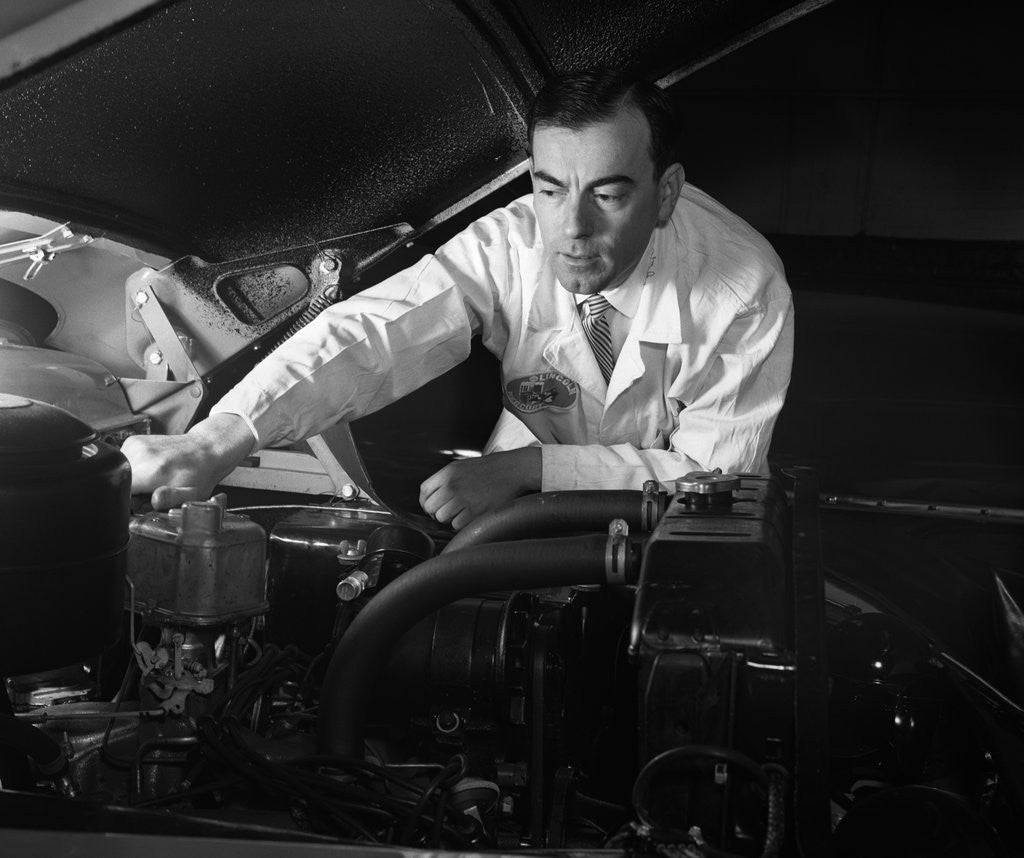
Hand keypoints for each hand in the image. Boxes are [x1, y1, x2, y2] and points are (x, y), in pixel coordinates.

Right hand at [121, 412, 256, 508]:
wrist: (204, 449)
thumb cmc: (199, 474)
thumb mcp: (192, 494)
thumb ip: (172, 499)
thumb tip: (155, 501)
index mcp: (153, 471)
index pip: (122, 491)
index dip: (129, 501)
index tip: (142, 501)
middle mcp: (141, 455)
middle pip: (120, 482)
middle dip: (131, 491)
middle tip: (152, 490)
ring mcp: (135, 445)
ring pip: (120, 472)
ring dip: (132, 479)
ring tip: (153, 478)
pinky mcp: (133, 441)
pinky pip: (123, 461)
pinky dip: (133, 468)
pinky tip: (150, 468)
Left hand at [419, 447, 541, 529]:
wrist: (512, 469)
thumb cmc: (489, 469)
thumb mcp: (462, 467)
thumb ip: (445, 480)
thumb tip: (433, 497)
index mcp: (447, 473)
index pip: (424, 491)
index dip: (425, 501)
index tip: (431, 506)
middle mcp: (452, 485)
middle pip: (430, 507)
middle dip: (436, 511)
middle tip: (447, 510)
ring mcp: (463, 498)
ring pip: (441, 517)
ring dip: (449, 518)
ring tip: (460, 512)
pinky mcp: (475, 511)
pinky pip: (456, 525)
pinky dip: (461, 523)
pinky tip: (469, 515)